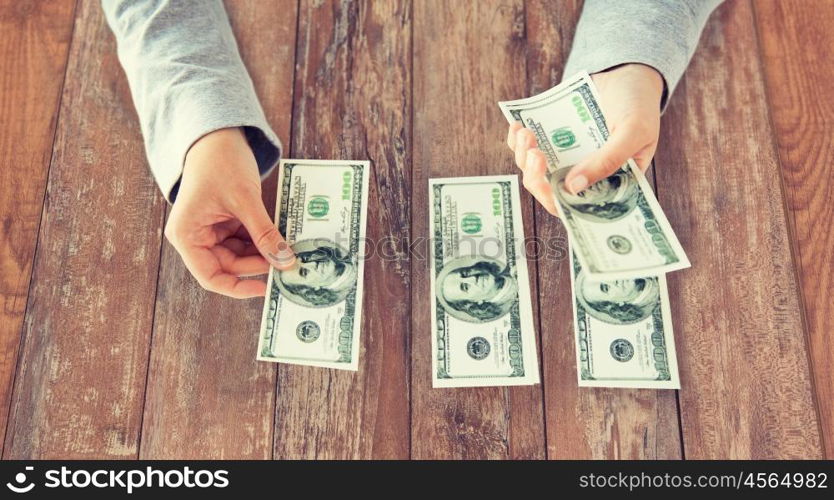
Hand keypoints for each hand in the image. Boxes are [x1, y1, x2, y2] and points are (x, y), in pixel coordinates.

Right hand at [165, 127, 294, 297]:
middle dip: (258, 264)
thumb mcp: (245, 200)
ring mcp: (210, 231)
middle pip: (229, 266)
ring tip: (287, 248)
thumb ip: (264, 233)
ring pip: (240, 255)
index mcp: (187, 235)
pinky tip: (280, 237)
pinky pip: (246, 241)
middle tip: (287, 262)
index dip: (237, 287)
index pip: (210, 277)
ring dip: (263, 253)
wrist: (218, 135)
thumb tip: (284, 261)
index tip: (265, 288)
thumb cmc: (220, 162)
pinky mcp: (224, 223)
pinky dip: (263, 240)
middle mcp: (195, 237)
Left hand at [506, 63, 663, 213]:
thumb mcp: (632, 132)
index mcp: (609, 184)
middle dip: (537, 177)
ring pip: (536, 171)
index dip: (557, 202)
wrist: (626, 72)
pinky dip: (518, 140)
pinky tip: (517, 126)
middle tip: (536, 154)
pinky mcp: (553, 140)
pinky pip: (529, 148)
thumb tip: (572, 187)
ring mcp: (566, 158)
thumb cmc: (638, 105)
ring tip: (527, 133)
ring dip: (525, 156)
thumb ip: (607, 160)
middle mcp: (585, 176)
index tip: (545, 186)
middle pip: (551, 191)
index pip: (578, 207)